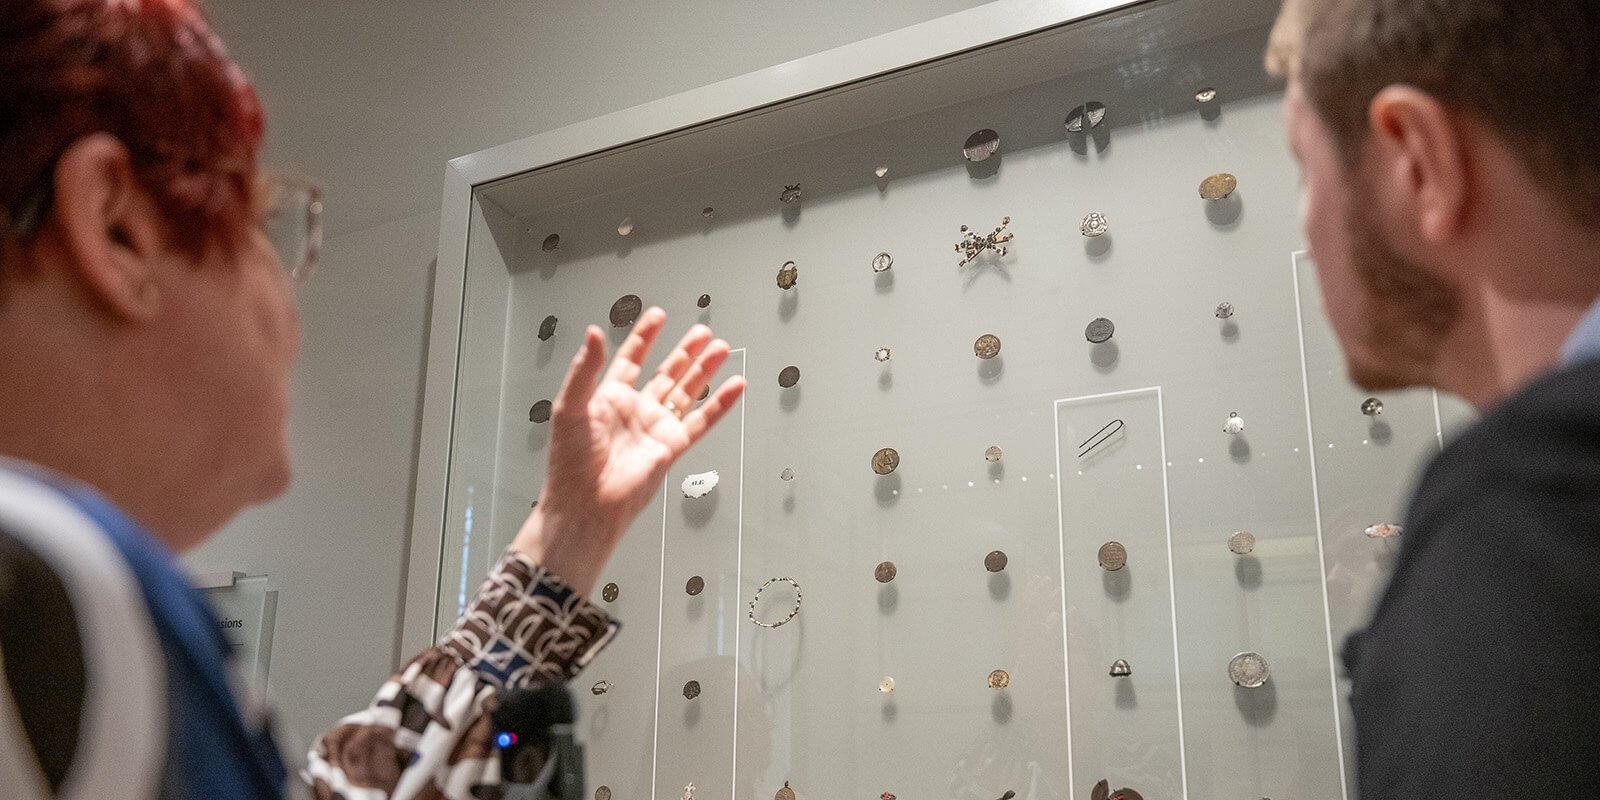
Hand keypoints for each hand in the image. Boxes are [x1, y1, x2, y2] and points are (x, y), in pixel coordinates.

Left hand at [511, 308, 745, 595]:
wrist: (587, 504)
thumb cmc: (571, 462)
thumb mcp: (570, 407)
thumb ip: (584, 369)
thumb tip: (593, 333)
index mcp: (608, 398)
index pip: (629, 359)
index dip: (644, 338)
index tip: (658, 316)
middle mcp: (635, 410)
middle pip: (665, 373)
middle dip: (683, 351)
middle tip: (701, 331)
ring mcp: (655, 427)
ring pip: (686, 392)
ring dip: (703, 370)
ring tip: (719, 347)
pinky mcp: (672, 446)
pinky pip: (701, 420)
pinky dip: (720, 404)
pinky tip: (735, 386)